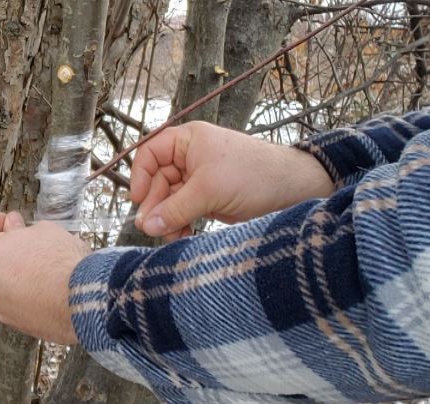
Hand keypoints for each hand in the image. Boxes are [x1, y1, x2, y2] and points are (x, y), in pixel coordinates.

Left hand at [0, 211, 89, 343]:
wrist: (82, 303)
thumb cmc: (64, 266)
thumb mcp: (44, 232)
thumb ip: (21, 229)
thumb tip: (15, 228)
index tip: (8, 220)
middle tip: (9, 235)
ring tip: (17, 260)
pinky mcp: (8, 319)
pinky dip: (1, 287)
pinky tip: (24, 281)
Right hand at [132, 121, 334, 239]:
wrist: (291, 190)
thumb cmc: (253, 175)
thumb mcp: (209, 190)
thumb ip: (175, 209)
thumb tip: (145, 226)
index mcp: (188, 140)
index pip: (150, 153)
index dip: (141, 176)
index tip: (138, 201)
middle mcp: (190, 157)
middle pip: (158, 181)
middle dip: (156, 206)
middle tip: (152, 229)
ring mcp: (199, 179)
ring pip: (170, 200)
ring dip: (167, 219)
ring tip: (171, 237)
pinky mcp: (208, 198)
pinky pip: (184, 211)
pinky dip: (180, 224)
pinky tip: (183, 236)